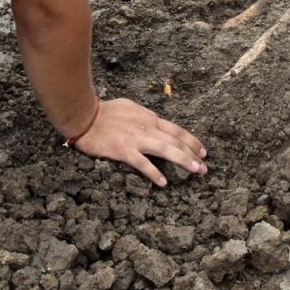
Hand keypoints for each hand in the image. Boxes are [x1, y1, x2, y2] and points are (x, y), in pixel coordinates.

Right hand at [69, 97, 207, 186]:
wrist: (84, 115)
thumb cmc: (104, 111)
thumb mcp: (130, 108)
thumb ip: (144, 117)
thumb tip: (155, 123)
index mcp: (148, 118)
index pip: (176, 130)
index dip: (191, 141)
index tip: (202, 151)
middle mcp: (146, 128)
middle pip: (175, 141)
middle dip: (193, 154)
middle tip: (205, 167)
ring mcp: (135, 139)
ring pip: (165, 150)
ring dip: (183, 160)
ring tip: (195, 171)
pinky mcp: (123, 150)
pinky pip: (142, 163)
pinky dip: (153, 172)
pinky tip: (163, 182)